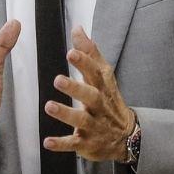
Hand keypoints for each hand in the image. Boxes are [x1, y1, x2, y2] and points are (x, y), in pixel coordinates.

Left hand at [44, 26, 135, 160]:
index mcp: (101, 87)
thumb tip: (78, 28)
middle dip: (75, 88)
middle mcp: (99, 106)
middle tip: (57, 79)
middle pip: (90, 96)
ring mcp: (93, 125)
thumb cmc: (108, 100)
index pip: (95, 72)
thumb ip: (89, 52)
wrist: (126, 136)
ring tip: (49, 106)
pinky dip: (61, 144)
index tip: (72, 52)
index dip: (85, 62)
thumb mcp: (103, 76)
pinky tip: (47, 142)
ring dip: (65, 114)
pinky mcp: (86, 143)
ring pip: (81, 120)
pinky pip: (73, 144)